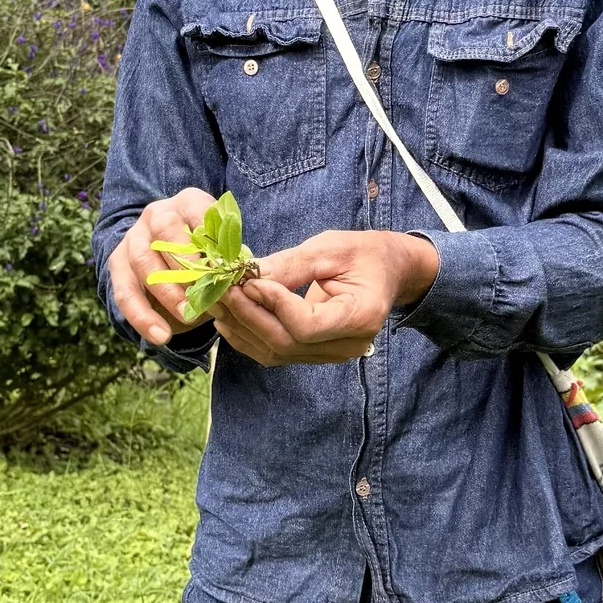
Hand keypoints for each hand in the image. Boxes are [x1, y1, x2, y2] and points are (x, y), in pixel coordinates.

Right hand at [105, 187, 222, 346]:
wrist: (170, 254)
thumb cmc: (207, 252)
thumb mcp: (222, 248)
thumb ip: (229, 257)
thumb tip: (238, 275)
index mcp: (188, 203)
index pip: (198, 212)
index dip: (210, 240)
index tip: (223, 267)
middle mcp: (157, 214)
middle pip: (164, 234)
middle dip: (185, 266)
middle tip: (204, 293)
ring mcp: (134, 238)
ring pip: (143, 262)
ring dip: (166, 293)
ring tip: (186, 316)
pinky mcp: (118, 263)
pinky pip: (125, 292)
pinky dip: (142, 317)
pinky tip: (161, 337)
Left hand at [213, 230, 438, 366]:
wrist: (385, 272)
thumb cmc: (364, 254)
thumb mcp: (332, 247)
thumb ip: (292, 264)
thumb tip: (250, 275)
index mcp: (362, 316)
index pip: (308, 324)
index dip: (274, 305)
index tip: (250, 280)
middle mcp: (349, 345)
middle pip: (286, 342)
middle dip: (248, 315)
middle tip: (220, 288)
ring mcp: (332, 355)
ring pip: (276, 352)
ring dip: (241, 327)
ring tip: (216, 300)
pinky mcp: (315, 355)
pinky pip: (275, 354)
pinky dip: (247, 337)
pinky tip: (227, 317)